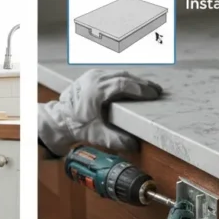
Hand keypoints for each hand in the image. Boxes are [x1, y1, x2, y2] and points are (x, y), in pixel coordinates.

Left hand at [38, 70, 162, 156]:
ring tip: (150, 88)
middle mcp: (95, 78)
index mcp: (96, 90)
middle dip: (143, 83)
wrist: (60, 119)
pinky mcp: (92, 76)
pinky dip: (126, 79)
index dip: (141, 89)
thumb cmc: (77, 126)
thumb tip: (135, 145)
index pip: (124, 84)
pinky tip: (134, 85)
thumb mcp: (97, 136)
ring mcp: (93, 75)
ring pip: (119, 73)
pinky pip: (113, 74)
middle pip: (124, 76)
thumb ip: (116, 140)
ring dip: (135, 80)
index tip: (153, 94)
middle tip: (158, 91)